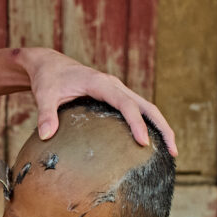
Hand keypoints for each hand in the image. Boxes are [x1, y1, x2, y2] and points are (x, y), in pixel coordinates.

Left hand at [20, 48, 177, 155]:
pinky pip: (136, 110)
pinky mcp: (114, 97)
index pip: (125, 104)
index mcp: (101, 83)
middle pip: (146, 106)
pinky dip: (148, 125)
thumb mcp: (44, 95)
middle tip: (173, 151)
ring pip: (146, 108)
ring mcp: (117, 90)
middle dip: (162, 127)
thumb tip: (45, 135)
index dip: (136, 123)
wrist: (49, 64)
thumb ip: (45, 114)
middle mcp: (114, 85)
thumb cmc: (47, 79)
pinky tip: (149, 144)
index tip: (143, 142)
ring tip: (170, 151)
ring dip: (160, 127)